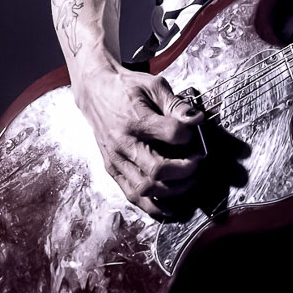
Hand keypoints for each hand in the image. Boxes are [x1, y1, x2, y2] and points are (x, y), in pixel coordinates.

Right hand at [74, 65, 203, 217]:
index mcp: (136, 119)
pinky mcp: (112, 170)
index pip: (172, 134)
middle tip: (197, 162)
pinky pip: (132, 195)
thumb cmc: (127, 89)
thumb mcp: (154, 86)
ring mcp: (116, 160)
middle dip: (185, 170)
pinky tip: (171, 206)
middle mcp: (123, 143)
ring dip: (173, 191)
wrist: (95, 93)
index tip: (193, 133)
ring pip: (145, 188)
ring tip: (189, 182)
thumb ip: (176, 104)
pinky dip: (153, 206)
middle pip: (157, 169)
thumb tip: (197, 119)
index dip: (189, 136)